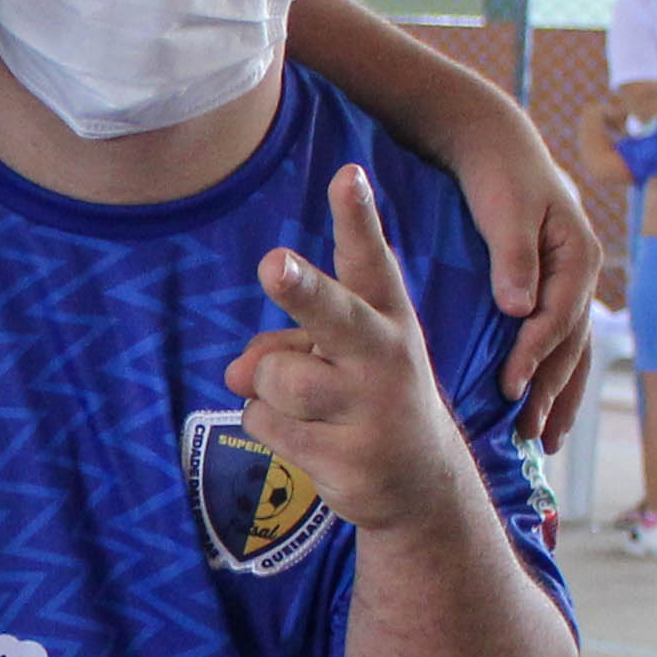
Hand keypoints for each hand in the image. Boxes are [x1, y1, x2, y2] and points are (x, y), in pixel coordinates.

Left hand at [227, 166, 490, 539]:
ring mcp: (370, 409)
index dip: (358, 217)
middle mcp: (385, 354)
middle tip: (274, 264)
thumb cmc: (367, 394)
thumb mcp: (337, 355)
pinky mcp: (348, 458)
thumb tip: (236, 374)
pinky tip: (313, 438)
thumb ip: (283, 344)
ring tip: (313, 407)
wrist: (419, 481)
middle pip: (333, 316)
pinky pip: (266, 423)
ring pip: (276, 376)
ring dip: (271, 390)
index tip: (348, 174)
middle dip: (302, 290)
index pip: (371, 259)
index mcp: (387, 316)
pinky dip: (271, 428)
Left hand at [444, 125, 598, 450]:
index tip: (510, 388)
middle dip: (552, 392)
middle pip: (571, 344)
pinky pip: (560, 342)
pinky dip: (554, 376)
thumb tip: (521, 309)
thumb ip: (513, 259)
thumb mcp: (504, 210)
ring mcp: (572, 284)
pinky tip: (544, 408)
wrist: (494, 144)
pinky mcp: (553, 289)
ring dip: (560, 396)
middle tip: (529, 436)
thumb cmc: (497, 174)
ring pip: (571, 350)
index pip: (557, 317)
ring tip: (543, 440)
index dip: (535, 355)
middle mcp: (583, 273)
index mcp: (578, 255)